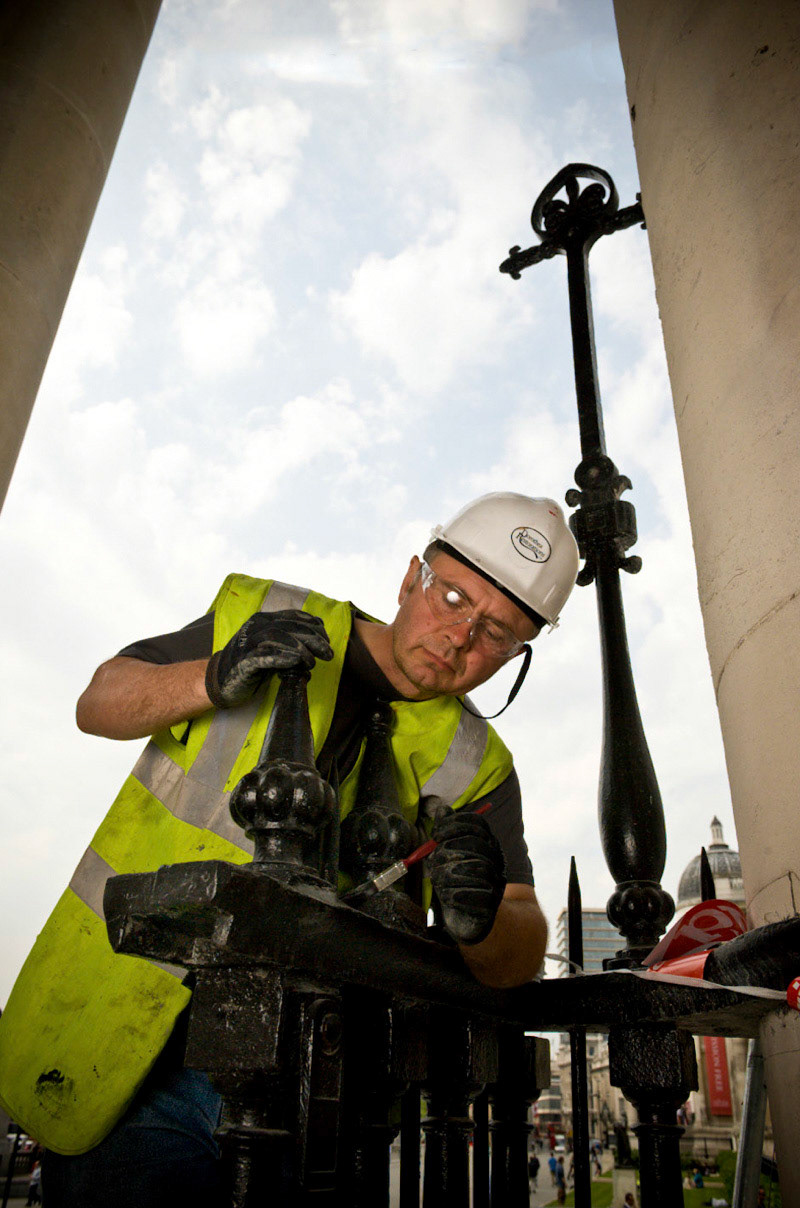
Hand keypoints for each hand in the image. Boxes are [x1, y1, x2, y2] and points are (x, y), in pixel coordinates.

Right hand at [205, 610, 332, 708]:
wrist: (220, 681)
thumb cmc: (251, 665)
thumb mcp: (273, 649)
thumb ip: (291, 642)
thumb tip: (318, 640)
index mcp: (264, 620)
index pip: (293, 616)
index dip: (313, 626)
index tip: (327, 639)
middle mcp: (255, 627)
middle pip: (288, 626)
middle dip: (312, 638)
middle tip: (327, 652)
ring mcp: (247, 643)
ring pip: (276, 637)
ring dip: (299, 648)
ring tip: (311, 662)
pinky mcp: (242, 662)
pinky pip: (263, 655)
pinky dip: (281, 657)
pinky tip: (294, 663)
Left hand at [427, 811, 505, 944]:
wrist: (466, 919)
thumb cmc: (453, 881)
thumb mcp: (446, 855)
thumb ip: (445, 833)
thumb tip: (442, 809)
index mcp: (487, 842)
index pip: (478, 824)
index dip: (455, 824)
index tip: (435, 834)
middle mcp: (496, 859)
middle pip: (478, 844)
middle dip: (450, 850)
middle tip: (432, 860)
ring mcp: (497, 882)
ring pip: (478, 869)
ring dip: (450, 873)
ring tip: (436, 879)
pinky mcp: (493, 905)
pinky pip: (479, 895)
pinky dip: (458, 894)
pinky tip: (446, 896)